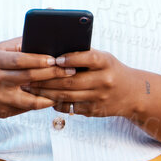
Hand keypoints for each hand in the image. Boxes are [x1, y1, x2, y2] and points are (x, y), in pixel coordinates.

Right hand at [0, 37, 73, 119]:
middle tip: (70, 71)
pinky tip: (54, 98)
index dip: (38, 60)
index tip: (56, 58)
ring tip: (66, 87)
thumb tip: (42, 37)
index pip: (19, 59)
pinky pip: (27, 109)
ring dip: (51, 93)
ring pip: (30, 98)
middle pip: (28, 77)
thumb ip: (17, 45)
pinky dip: (42, 103)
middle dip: (52, 74)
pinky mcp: (3, 111)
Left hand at [23, 47, 138, 118]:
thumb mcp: (103, 59)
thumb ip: (83, 55)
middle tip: (28, 76)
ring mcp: (99, 97)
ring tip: (30, 87)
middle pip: (71, 81)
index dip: (71, 58)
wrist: (132, 93)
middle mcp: (104, 80)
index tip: (55, 59)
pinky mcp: (94, 111)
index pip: (88, 58)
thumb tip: (52, 50)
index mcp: (106, 62)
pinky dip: (55, 102)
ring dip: (45, 92)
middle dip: (46, 79)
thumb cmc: (110, 70)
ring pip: (67, 96)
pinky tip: (42, 98)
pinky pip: (70, 107)